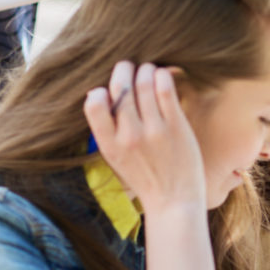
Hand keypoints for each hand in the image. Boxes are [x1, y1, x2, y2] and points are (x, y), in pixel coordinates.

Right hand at [84, 61, 206, 211]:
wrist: (174, 202)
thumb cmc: (145, 178)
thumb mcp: (115, 159)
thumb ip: (106, 131)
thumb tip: (97, 93)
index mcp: (109, 145)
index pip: (93, 105)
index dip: (100, 90)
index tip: (110, 89)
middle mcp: (129, 136)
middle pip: (120, 87)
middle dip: (123, 70)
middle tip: (129, 67)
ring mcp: (154, 130)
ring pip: (144, 83)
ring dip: (145, 70)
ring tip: (148, 71)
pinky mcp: (176, 126)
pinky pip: (165, 89)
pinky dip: (163, 76)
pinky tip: (164, 76)